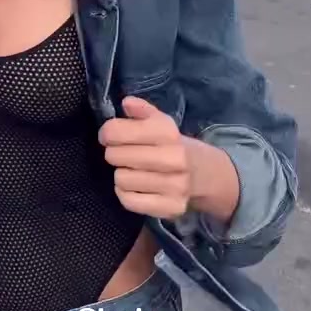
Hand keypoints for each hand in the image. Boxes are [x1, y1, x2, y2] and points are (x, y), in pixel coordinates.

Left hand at [99, 96, 190, 218]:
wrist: (203, 173)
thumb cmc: (173, 145)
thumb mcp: (161, 123)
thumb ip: (142, 111)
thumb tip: (126, 102)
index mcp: (168, 132)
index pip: (117, 132)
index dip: (107, 132)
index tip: (109, 135)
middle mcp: (174, 158)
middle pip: (116, 157)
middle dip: (114, 154)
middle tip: (122, 154)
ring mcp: (174, 186)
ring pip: (121, 180)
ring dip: (122, 174)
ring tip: (133, 170)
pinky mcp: (171, 208)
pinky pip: (129, 201)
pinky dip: (126, 193)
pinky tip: (135, 187)